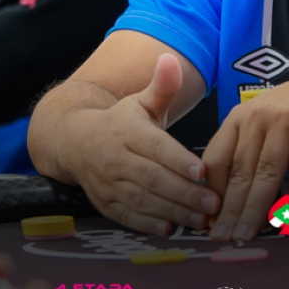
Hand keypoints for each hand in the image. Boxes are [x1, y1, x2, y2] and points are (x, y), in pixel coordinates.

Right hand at [63, 53, 219, 233]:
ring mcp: (109, 184)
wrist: (74, 142)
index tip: (202, 171)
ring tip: (202, 219)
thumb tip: (170, 59)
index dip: (178, 160)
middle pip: (153, 179)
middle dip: (185, 193)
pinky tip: (171, 229)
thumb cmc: (120, 122)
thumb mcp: (140, 101)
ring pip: (143, 201)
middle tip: (214, 203)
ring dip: (173, 212)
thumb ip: (161, 86)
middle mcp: (116, 159)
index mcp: (128, 131)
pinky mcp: (105, 204)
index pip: (156, 148)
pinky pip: (127, 217)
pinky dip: (149, 225)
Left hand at [203, 73, 288, 240]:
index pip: (216, 160)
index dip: (211, 193)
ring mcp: (287, 124)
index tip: (210, 220)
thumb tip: (225, 203)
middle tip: (224, 237)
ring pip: (267, 175)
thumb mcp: (260, 124)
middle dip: (231, 210)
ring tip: (249, 234)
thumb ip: (242, 154)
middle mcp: (260, 118)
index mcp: (239, 118)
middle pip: (241, 171)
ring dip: (257, 210)